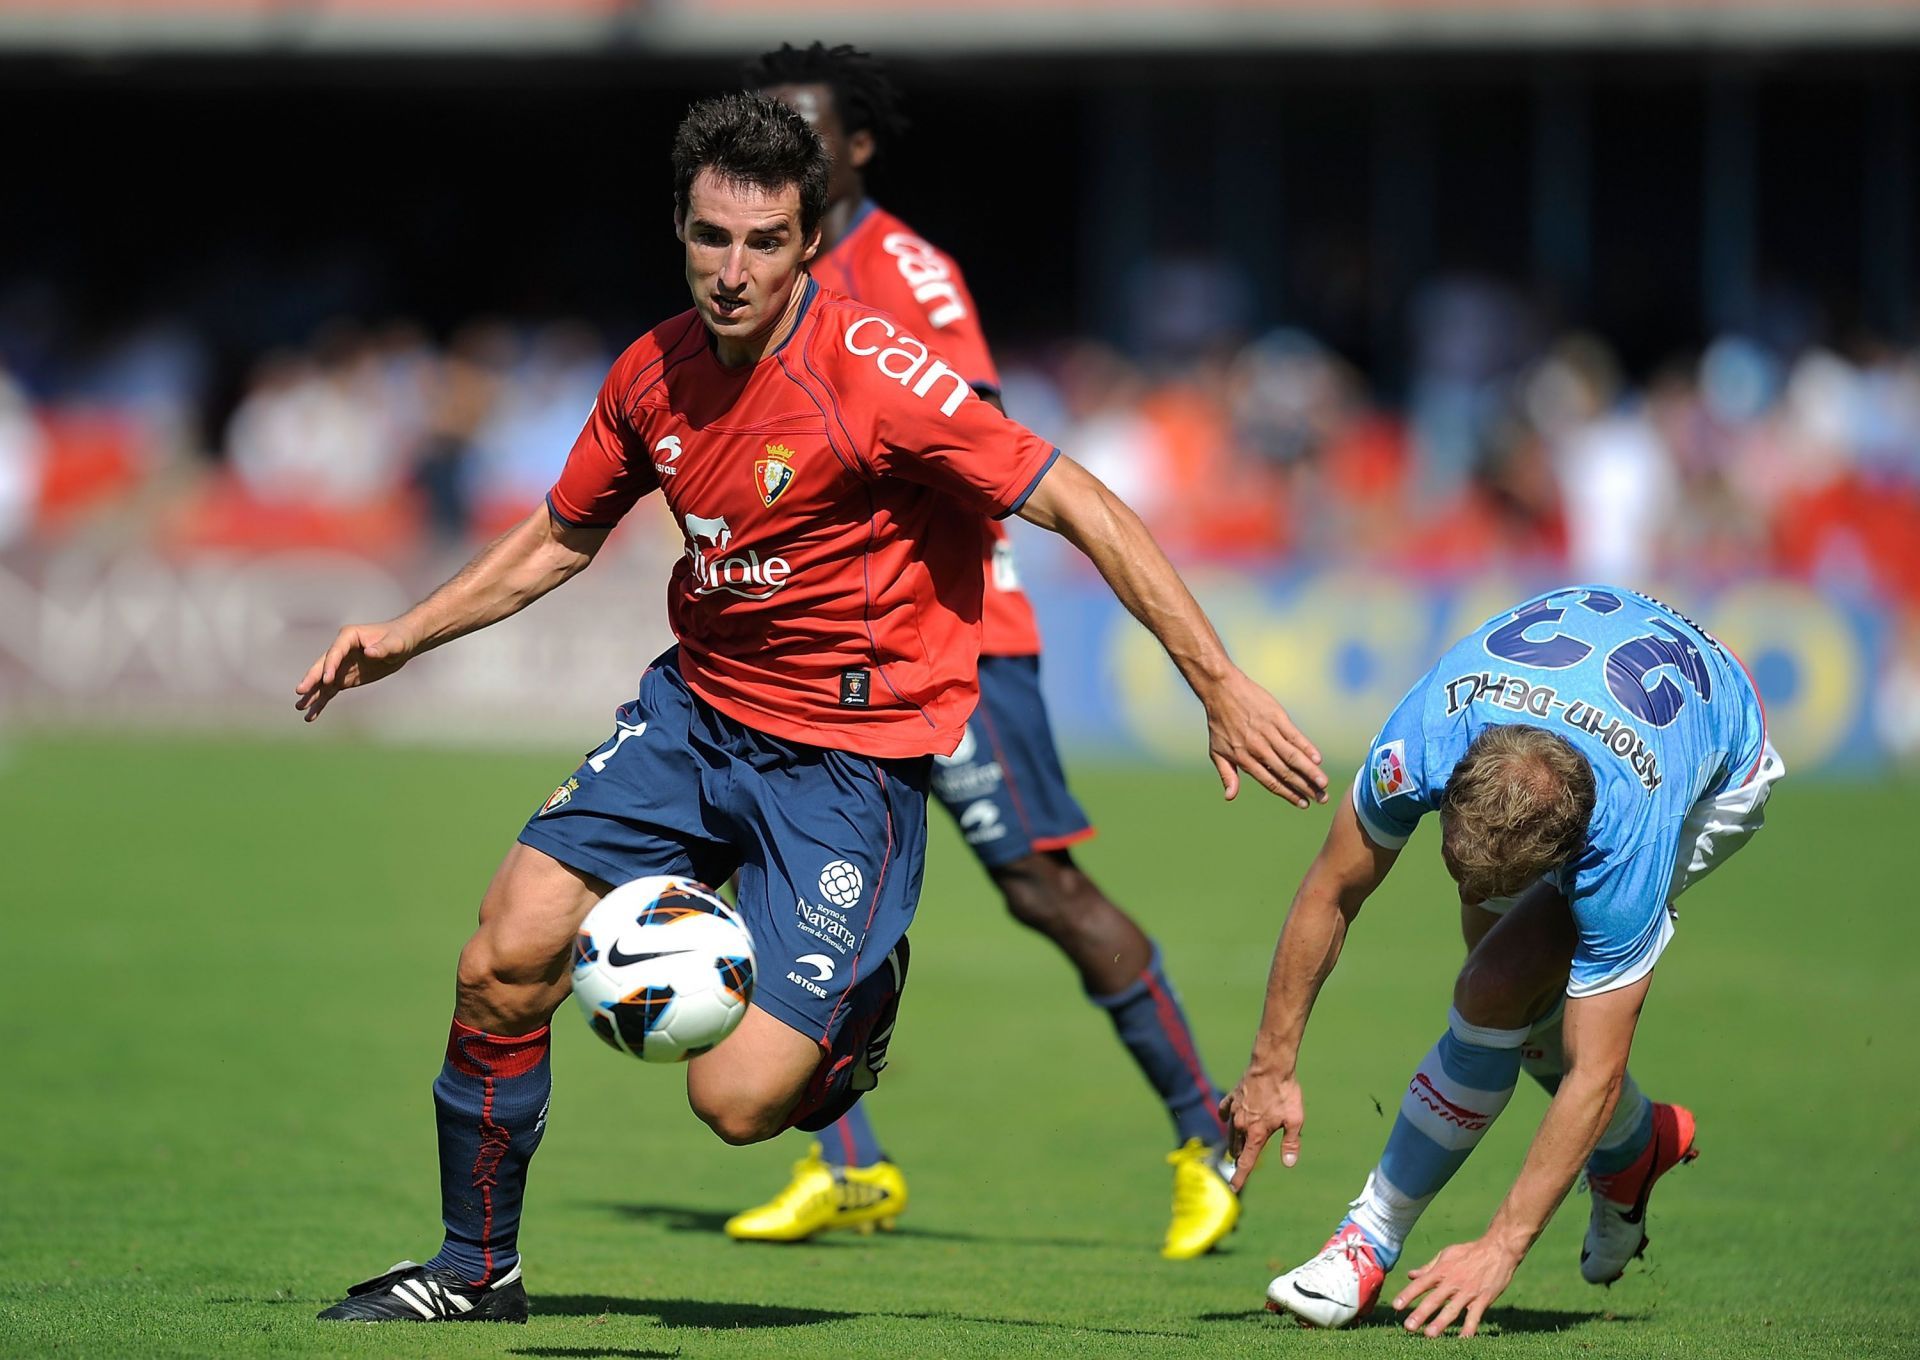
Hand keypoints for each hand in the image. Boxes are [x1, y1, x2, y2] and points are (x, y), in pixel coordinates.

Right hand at [294, 620, 416, 721]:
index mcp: (349, 636)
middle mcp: (340, 650)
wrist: (402, 644)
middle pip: (323, 666)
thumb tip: (369, 653)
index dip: (330, 665)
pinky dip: (321, 702)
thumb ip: (382, 648)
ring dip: (312, 694)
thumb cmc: (399, 639)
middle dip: (312, 679)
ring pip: (322, 681)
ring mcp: (340, 665)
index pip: (335, 651)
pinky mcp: (344, 678)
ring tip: (299, 707)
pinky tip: (311, 715)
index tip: (327, 680)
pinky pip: (329, 691)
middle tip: (300, 691)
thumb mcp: (395, 644)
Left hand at [1199, 668, 1326, 807]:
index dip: (1289, 794)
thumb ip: (1227, 775)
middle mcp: (1258, 748)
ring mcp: (1268, 732)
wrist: (1221, 690)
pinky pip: (1294, 736)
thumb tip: (1230, 797)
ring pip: (1292, 756)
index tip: (1303, 804)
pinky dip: (1306, 747)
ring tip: (1324, 784)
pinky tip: (1317, 759)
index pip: (1271, 782)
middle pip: (1286, 772)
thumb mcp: (1216, 752)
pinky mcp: (1276, 717)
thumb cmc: (1219, 723)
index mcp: (1245, 759)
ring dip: (1310, 771)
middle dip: (1305, 788)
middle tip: (1322, 799)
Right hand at [1217, 1067, 1304, 1190]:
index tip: (1233, 1189)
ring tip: (1236, 1150)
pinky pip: (1224, 1111)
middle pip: (1237, 1149)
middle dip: (1239, 1159)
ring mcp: (1235, 1110)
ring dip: (1234, 1144)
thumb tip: (1289, 1164)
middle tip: (1242, 1164)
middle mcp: (1241, 1125)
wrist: (1271, 1065)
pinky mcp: (1233, 1097)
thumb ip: (1291, 1144)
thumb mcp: (1295, 1120)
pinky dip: (1225, 1118)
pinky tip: (1227, 1120)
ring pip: (1230, 1133)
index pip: (1246, 1162)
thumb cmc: (1285, 1093)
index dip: (1239, 1177)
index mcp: (1256, 1134)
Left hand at [1393, 1235, 1523, 1337]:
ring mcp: (1468, 1292)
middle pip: (1434, 1299)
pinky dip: (1469, 1329)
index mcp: (1442, 1270)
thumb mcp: (1447, 1255)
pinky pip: (1474, 1316)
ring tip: (1429, 1334)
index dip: (1408, 1295)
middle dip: (1421, 1313)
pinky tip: (1462, 1339)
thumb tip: (1410, 1275)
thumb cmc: (1469, 1252)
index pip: (1421, 1284)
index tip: (1396, 1306)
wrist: (1498, 1249)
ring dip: (1440, 1323)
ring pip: (1452, 1310)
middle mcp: (1453, 1282)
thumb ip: (1428, 1268)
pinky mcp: (1483, 1299)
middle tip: (1408, 1327)